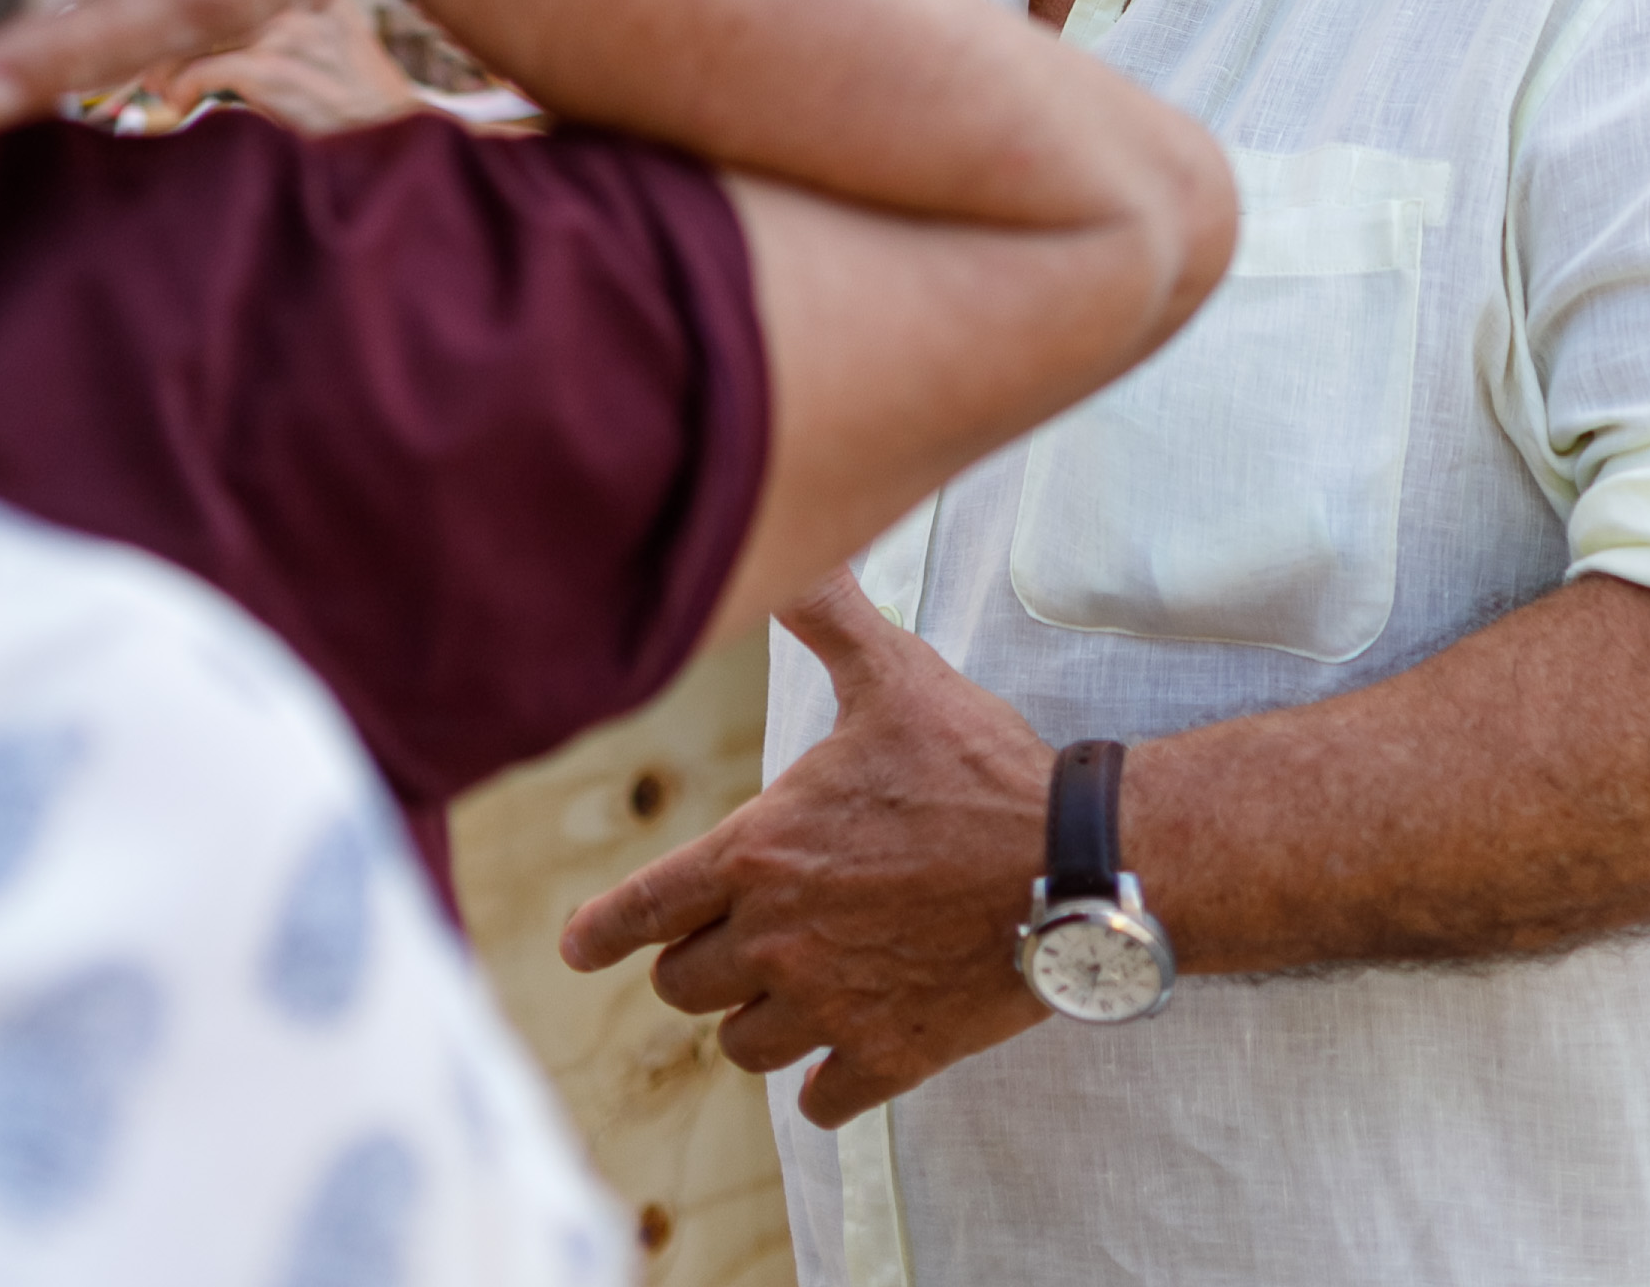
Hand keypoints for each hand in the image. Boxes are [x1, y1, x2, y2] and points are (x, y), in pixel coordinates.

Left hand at [559, 571, 1052, 1123]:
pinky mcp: (889, 1057)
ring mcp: (832, 1007)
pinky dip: (822, 1085)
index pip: (645, 907)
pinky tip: (837, 1056)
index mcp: (760, 852)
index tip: (577, 947)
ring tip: (783, 988)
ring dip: (753, 1020)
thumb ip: (828, 616)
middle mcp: (778, 939)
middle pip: (684, 984)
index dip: (601, 930)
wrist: (1073, 861)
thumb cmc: (976, 765)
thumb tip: (797, 545)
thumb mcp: (893, 675)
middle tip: (727, 939)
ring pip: (743, 1045)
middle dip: (697, 961)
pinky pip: (820, 1103)